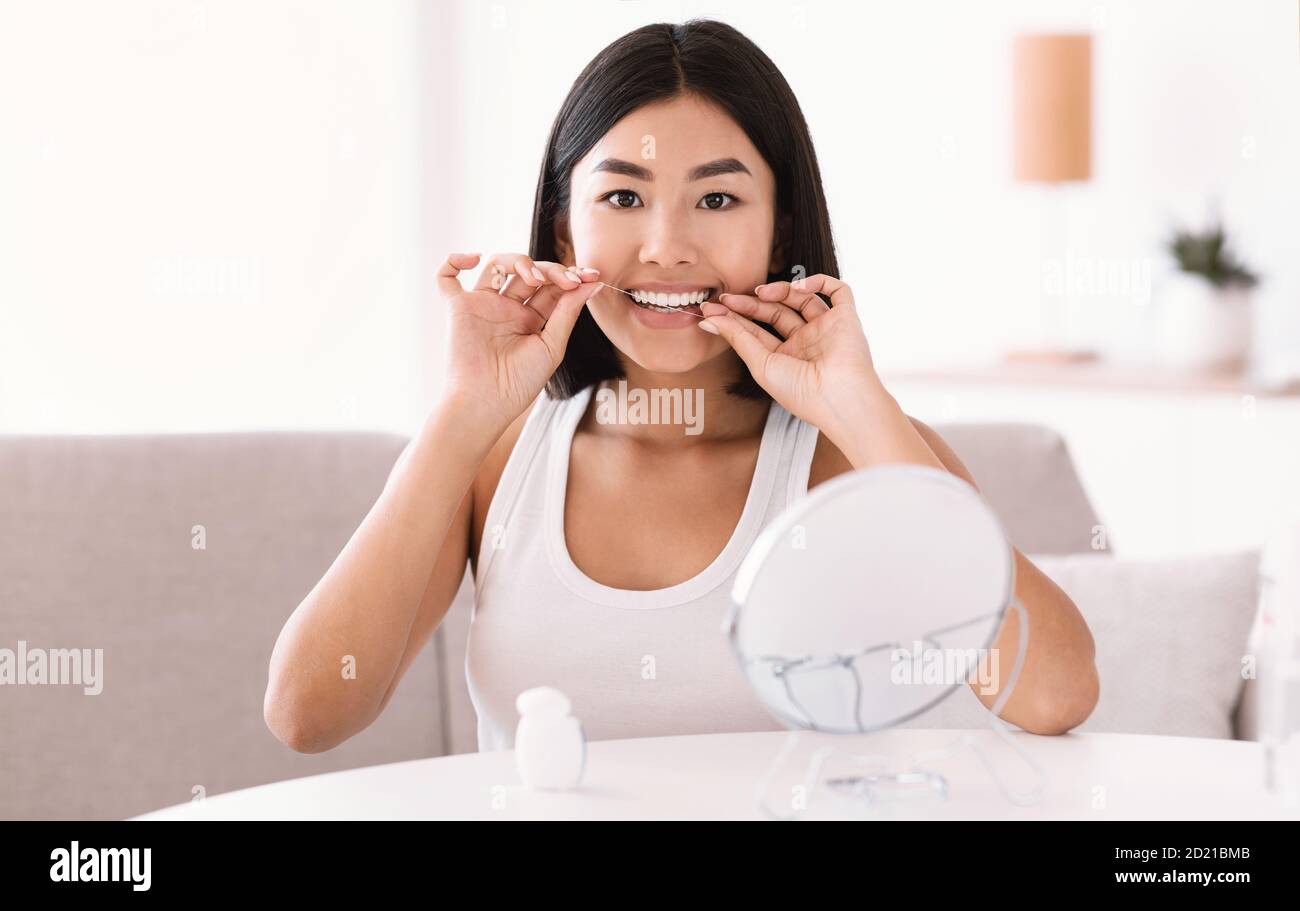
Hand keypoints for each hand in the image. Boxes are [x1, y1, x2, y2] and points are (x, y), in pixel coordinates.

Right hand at [437, 252, 600, 431]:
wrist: (487, 402)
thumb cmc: (520, 383)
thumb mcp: (552, 346)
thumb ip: (568, 312)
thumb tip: (591, 283)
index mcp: (530, 319)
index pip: (550, 287)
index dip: (570, 277)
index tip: (591, 276)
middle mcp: (506, 309)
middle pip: (528, 272)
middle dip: (552, 270)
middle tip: (570, 279)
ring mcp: (482, 306)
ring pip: (497, 265)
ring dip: (518, 261)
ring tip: (535, 278)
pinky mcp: (458, 307)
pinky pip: (446, 277)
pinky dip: (454, 260)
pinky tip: (473, 258)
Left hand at [698, 275, 888, 448]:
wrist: (838, 397)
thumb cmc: (800, 391)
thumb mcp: (760, 364)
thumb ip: (737, 338)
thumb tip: (708, 320)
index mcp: (785, 358)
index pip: (757, 331)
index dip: (735, 318)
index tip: (712, 310)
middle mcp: (806, 342)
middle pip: (776, 312)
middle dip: (750, 303)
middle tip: (727, 298)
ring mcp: (825, 329)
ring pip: (801, 298)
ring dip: (780, 290)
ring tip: (762, 292)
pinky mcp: (846, 318)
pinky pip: (837, 290)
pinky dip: (819, 282)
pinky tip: (799, 287)